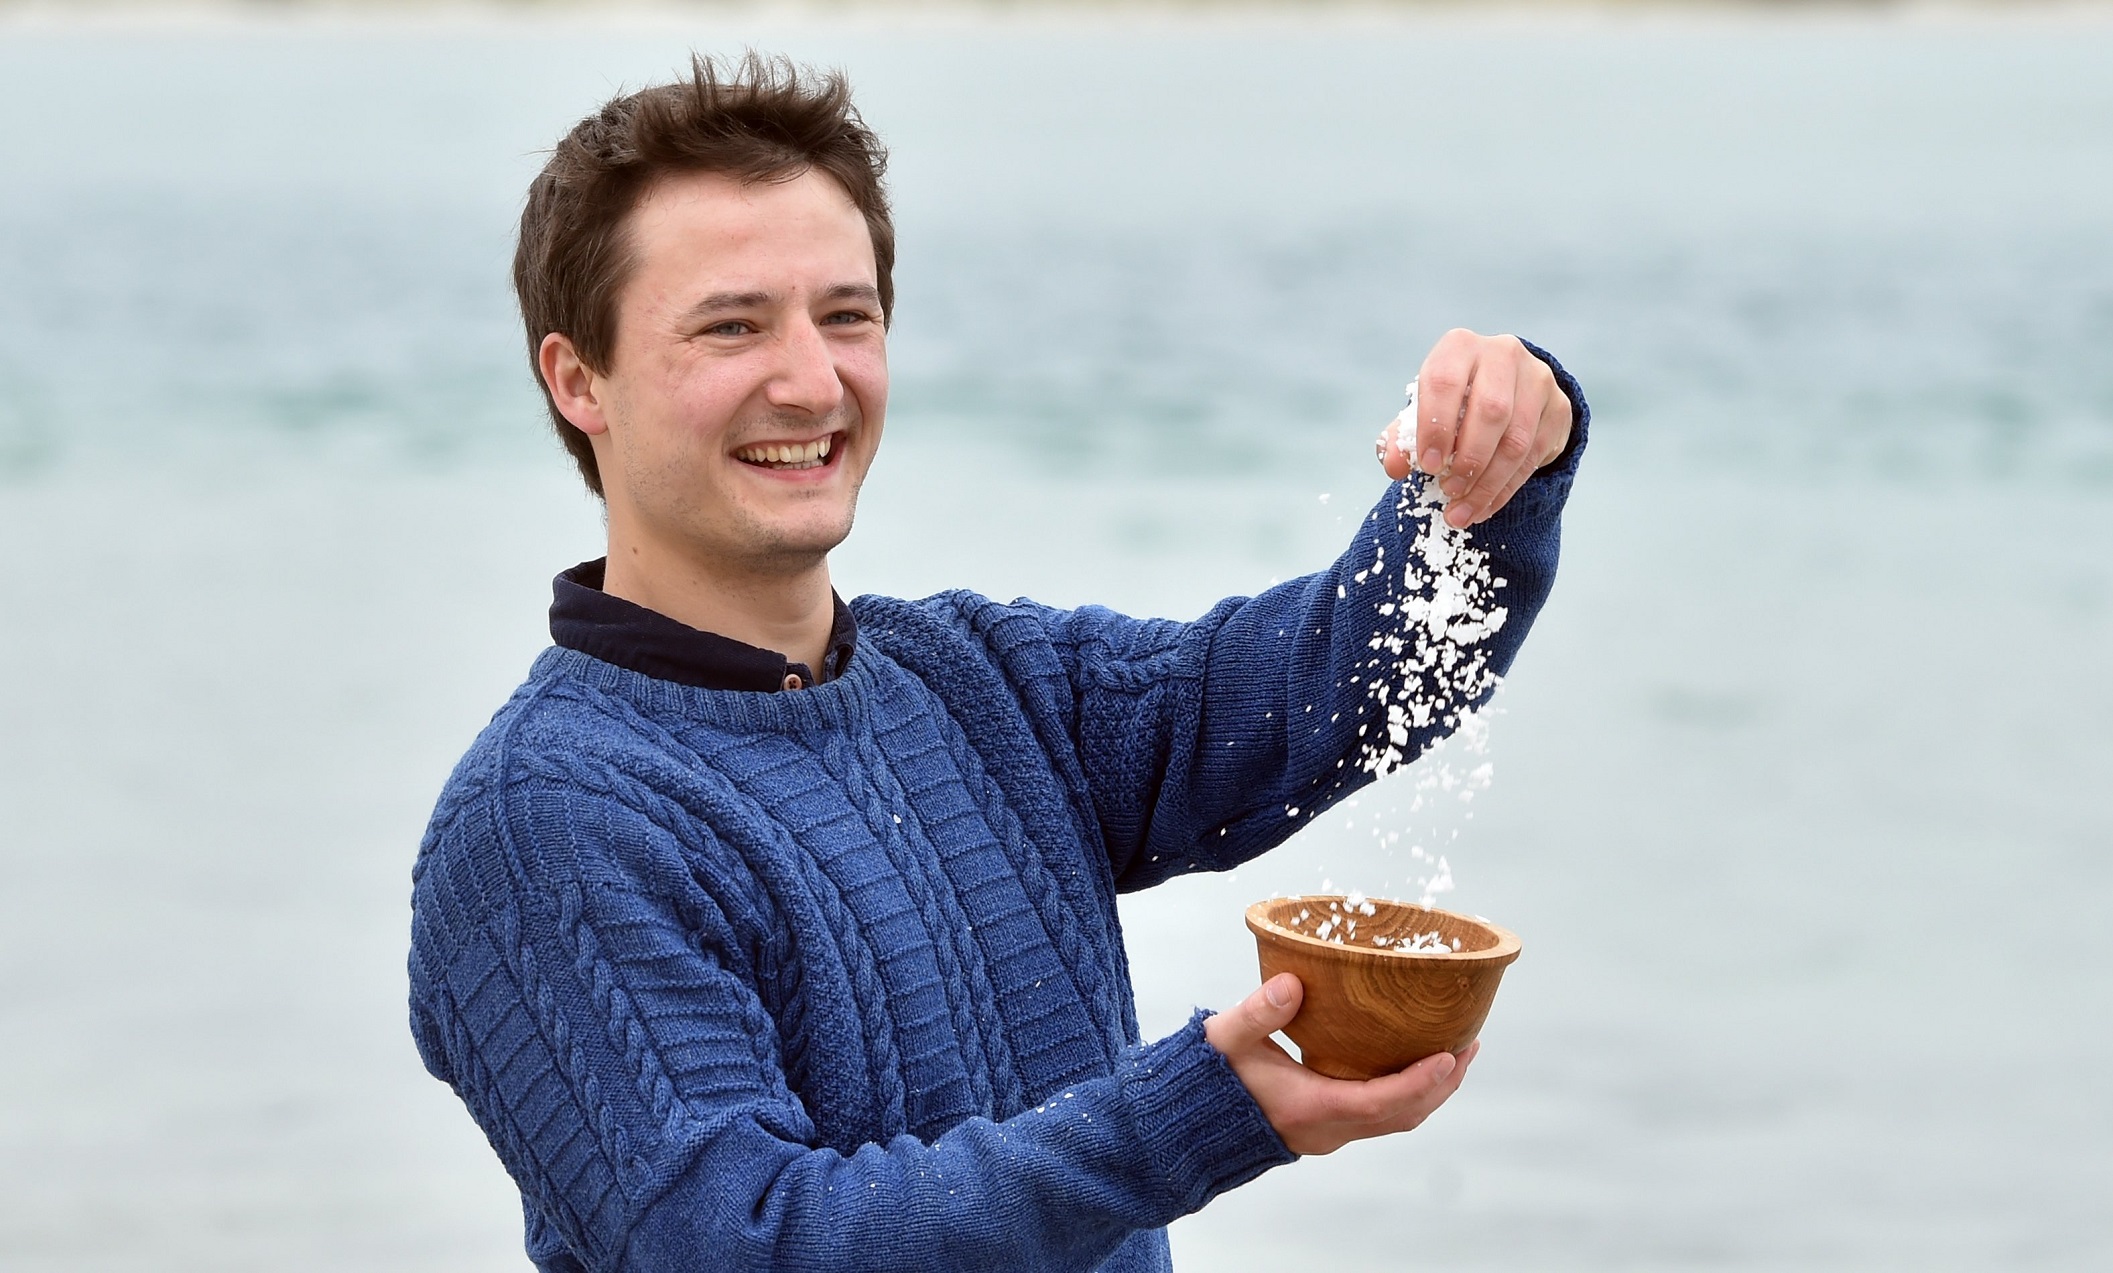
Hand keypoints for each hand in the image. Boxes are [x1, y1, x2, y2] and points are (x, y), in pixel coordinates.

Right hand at [1203, 973, 1478, 1155]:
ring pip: (1394, 1121)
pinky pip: (1378, 1118)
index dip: (1421, 1081)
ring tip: (1453, 1055)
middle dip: (1441, 1085)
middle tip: (1469, 1046)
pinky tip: (1408, 1066)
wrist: (1183, 1125)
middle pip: (1401, 1116)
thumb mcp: (1227, 1039)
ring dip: (1428, 1092)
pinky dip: (1404, 1096)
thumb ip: (1259, 1011)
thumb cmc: (1206, 1079)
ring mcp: (1326, 1134)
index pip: (1382, 1103)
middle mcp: (1326, 1130)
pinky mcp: (1322, 1129)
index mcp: (1310, 1108)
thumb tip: (1293, 981)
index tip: (1451, 1054)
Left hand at [1377, 329, 1571, 528]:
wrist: (1507, 391)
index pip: (1445, 383)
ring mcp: (1537, 379)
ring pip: (1516, 440)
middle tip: (1448, 491)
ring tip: (1462, 511)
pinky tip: (1483, 507)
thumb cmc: (1453, 403)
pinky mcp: (1558, 407)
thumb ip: (1402, 438)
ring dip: (1487, 484)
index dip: (1435, 428)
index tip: (1428, 466)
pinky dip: (1505, 489)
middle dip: (1468, 460)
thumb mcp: (1423, 413)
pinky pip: (1534, 456)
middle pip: (1490, 411)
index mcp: (1460, 347)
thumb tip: (1395, 466)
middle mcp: (1503, 354)